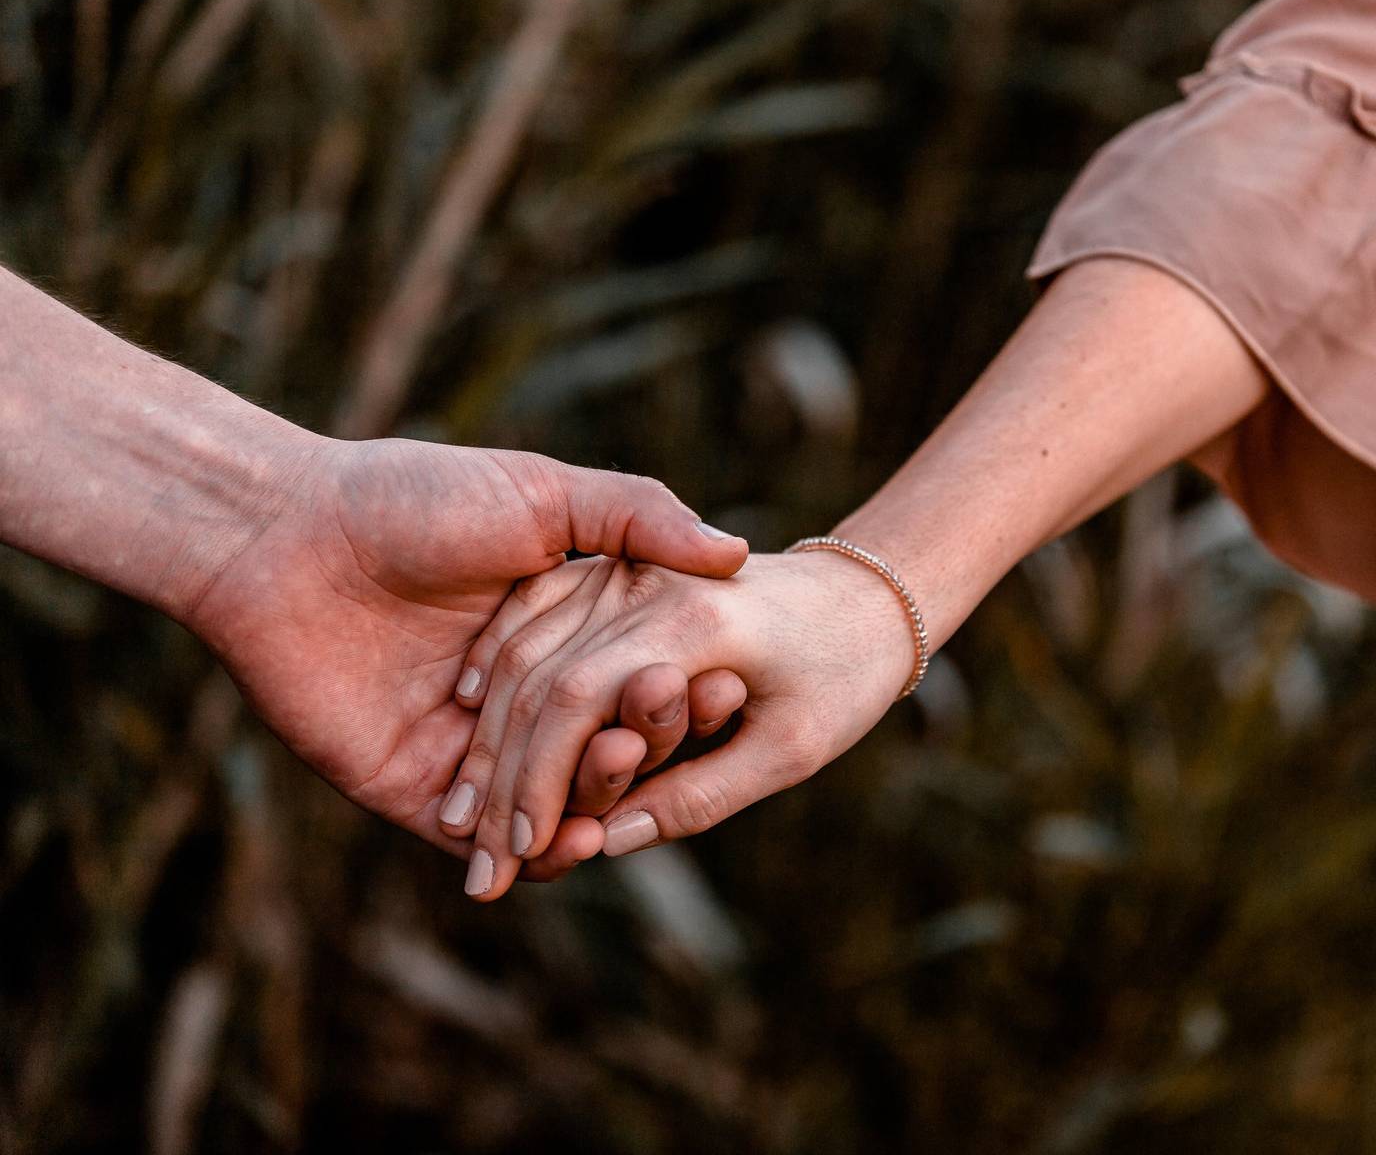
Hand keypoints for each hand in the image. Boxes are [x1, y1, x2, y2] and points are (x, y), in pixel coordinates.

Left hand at [185, 436, 749, 878]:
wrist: (284, 536)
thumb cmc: (413, 499)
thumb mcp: (546, 493)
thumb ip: (640, 518)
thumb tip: (737, 553)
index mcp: (556, 630)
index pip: (634, 680)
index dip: (678, 692)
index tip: (722, 688)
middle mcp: (516, 695)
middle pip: (599, 747)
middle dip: (640, 751)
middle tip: (661, 731)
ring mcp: (467, 748)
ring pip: (548, 802)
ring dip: (593, 805)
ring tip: (620, 793)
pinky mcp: (412, 790)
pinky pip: (481, 841)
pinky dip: (530, 853)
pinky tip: (570, 842)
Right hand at [455, 551, 914, 899]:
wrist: (869, 595)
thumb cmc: (845, 679)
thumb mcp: (790, 751)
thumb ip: (701, 796)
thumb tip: (609, 843)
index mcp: (690, 623)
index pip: (576, 702)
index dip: (537, 782)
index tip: (516, 853)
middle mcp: (647, 583)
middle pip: (538, 678)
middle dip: (498, 776)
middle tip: (473, 861)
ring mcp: (627, 565)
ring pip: (525, 645)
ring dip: (485, 729)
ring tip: (457, 813)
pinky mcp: (618, 563)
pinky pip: (535, 609)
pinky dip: (496, 660)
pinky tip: (466, 711)